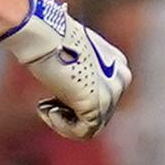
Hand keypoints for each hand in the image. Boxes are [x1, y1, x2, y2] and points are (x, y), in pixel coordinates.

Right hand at [0, 0, 129, 139]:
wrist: (43, 32)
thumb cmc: (48, 37)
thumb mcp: (67, 53)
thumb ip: (76, 70)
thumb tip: (65, 82)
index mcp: (118, 64)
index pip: (104, 97)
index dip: (75, 102)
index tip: (53, 95)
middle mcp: (120, 78)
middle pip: (99, 113)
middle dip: (71, 112)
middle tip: (47, 101)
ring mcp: (111, 92)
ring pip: (91, 125)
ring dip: (64, 120)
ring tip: (45, 103)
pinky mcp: (97, 105)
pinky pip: (83, 132)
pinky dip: (61, 125)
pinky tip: (45, 106)